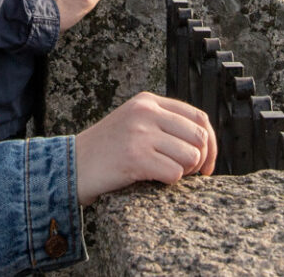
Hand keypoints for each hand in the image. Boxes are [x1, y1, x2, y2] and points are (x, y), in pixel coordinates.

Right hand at [74, 92, 216, 204]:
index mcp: (148, 101)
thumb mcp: (134, 122)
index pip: (198, 117)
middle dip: (200, 161)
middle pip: (199, 137)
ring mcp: (140, 134)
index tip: (207, 162)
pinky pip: (174, 173)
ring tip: (165, 173)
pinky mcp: (135, 157)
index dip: (210, 143)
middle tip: (188, 173)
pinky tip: (152, 179)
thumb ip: (163, 122)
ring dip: (184, 172)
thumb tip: (204, 141)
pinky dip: (169, 182)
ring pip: (190, 157)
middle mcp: (146, 113)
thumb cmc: (106, 150)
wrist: (72, 164)